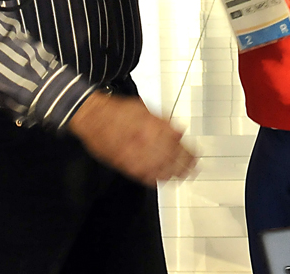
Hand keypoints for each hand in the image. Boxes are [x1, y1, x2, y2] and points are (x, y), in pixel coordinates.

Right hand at [69, 92, 195, 186]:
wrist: (94, 117)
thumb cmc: (118, 110)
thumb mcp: (145, 109)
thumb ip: (163, 121)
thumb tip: (180, 131)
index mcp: (153, 127)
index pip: (177, 144)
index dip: (188, 152)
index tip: (195, 156)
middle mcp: (146, 142)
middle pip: (171, 158)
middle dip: (185, 165)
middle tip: (194, 169)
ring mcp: (135, 155)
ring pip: (160, 169)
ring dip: (174, 174)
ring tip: (183, 177)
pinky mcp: (124, 164)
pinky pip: (143, 175)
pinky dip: (155, 179)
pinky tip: (162, 180)